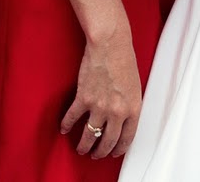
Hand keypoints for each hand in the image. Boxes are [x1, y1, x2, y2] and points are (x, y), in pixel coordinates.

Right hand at [60, 31, 141, 158]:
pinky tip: (64, 129)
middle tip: (96, 154)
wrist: (110, 44)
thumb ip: (129, 105)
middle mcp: (116, 112)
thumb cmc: (124, 60)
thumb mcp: (135, 87)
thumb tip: (122, 119)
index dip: (119, 148)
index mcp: (133, 109)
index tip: (114, 152)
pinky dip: (67, 125)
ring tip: (81, 149)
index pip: (127, 138)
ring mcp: (99, 106)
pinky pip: (73, 118)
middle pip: (108, 141)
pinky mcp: (83, 98)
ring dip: (84, 145)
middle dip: (101, 151)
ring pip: (89, 135)